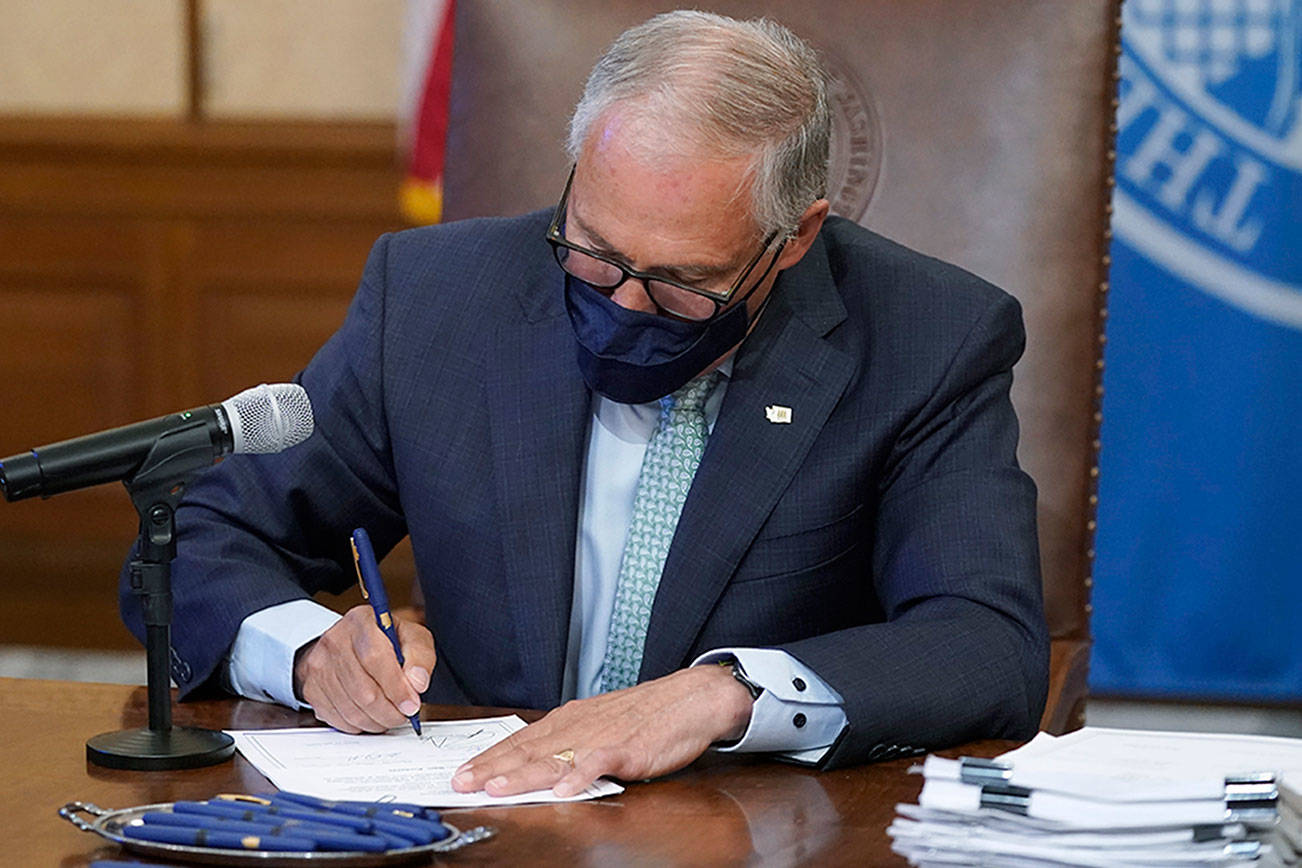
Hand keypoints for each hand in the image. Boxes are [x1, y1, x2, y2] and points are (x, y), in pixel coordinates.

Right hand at [292, 605, 434, 732]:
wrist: (349, 643)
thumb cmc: (385, 640)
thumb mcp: (411, 637)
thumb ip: (420, 657)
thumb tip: (417, 683)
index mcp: (361, 621)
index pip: (375, 658)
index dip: (396, 687)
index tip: (412, 705)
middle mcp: (335, 640)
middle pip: (363, 690)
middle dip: (389, 711)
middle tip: (404, 715)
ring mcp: (319, 665)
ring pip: (351, 709)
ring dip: (376, 721)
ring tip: (390, 716)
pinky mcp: (311, 688)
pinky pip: (337, 719)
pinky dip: (359, 725)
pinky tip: (370, 716)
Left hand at [450, 664, 753, 797]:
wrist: (687, 699)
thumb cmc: (643, 715)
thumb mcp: (597, 723)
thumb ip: (568, 741)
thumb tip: (536, 760)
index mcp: (568, 721)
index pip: (520, 741)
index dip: (489, 757)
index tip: (461, 772)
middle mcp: (577, 726)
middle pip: (527, 750)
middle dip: (491, 767)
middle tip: (461, 782)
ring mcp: (600, 737)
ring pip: (554, 757)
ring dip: (523, 774)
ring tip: (497, 787)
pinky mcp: (626, 748)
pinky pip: (599, 763)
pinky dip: (580, 776)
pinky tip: (564, 790)